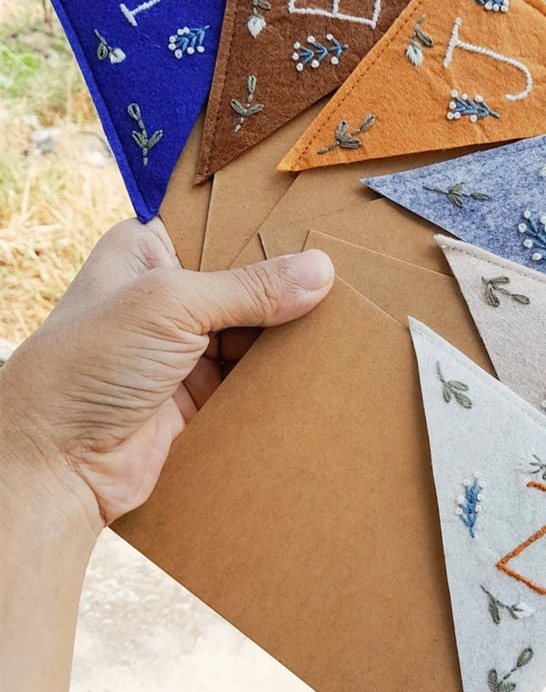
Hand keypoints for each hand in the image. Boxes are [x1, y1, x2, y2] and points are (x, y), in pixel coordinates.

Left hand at [0, 218, 333, 532]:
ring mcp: (185, 343)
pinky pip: (252, 371)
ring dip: (287, 328)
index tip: (317, 226)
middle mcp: (167, 293)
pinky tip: (317, 359)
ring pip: (253, 326)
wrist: (56, 466)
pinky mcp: (201, 389)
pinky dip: (279, 369)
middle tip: (342, 274)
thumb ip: (247, 289)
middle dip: (285, 281)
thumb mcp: (169, 307)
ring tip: (340, 317)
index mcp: (146, 251)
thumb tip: (320, 271)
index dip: (264, 227)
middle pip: (243, 277)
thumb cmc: (87, 368)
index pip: (217, 224)